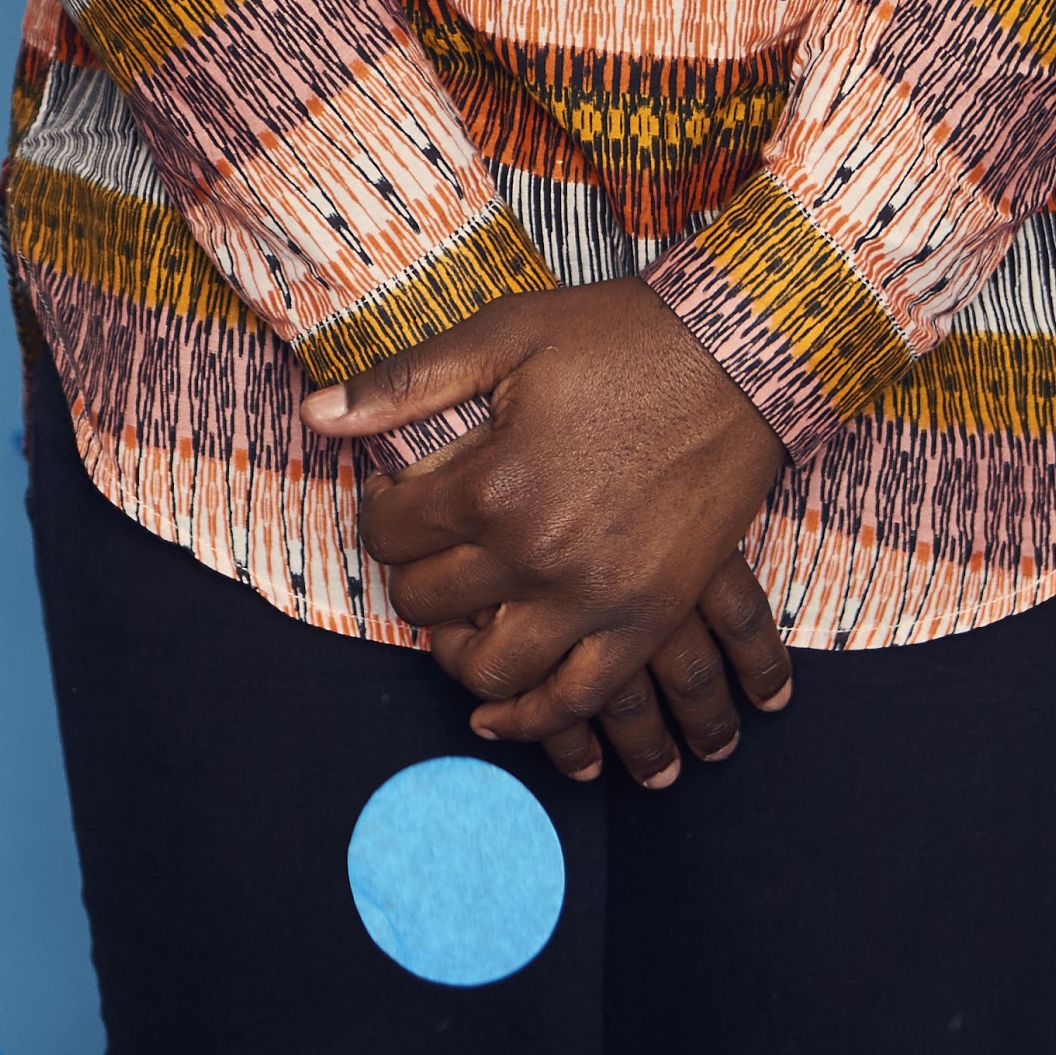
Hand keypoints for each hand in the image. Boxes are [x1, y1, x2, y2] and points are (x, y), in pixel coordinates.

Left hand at [305, 282, 791, 787]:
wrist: (740, 355)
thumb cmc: (620, 336)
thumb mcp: (506, 333)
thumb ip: (406, 383)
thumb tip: (315, 414)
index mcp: (492, 481)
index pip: (390, 531)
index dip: (381, 512)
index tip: (397, 498)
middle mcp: (536, 553)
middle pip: (430, 603)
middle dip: (414, 578)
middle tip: (427, 553)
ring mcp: (595, 596)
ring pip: (492, 672)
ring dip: (459, 658)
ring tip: (459, 631)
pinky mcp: (647, 618)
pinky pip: (578, 699)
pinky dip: (535, 721)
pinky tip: (505, 714)